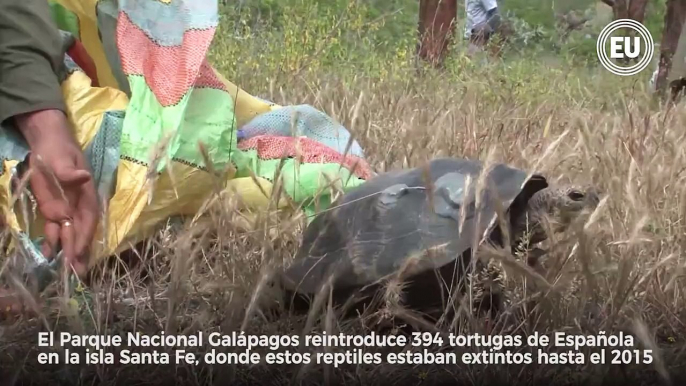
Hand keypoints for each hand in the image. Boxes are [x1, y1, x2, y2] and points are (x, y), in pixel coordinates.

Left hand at [15, 109, 98, 277]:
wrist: (46, 140)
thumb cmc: (58, 147)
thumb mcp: (63, 157)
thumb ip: (70, 171)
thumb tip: (84, 178)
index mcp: (86, 193)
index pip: (87, 219)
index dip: (83, 236)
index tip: (77, 252)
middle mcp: (78, 205)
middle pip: (80, 231)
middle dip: (79, 252)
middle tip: (77, 273)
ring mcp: (65, 208)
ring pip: (68, 234)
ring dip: (67, 252)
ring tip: (67, 273)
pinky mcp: (52, 209)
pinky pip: (52, 229)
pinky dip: (51, 243)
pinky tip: (47, 256)